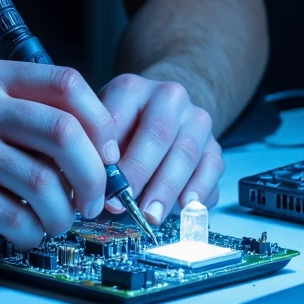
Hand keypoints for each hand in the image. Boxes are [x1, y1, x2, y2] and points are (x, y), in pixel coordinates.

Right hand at [0, 59, 121, 256]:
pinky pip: (19, 219)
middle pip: (67, 132)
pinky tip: (21, 233)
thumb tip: (99, 146)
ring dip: (63, 214)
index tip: (108, 155)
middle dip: (96, 176)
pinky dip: (32, 234)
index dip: (100, 122)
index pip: (67, 83)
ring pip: (48, 183)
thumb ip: (24, 113)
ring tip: (52, 221)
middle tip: (93, 201)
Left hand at [97, 73, 223, 226]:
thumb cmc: (126, 127)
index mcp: (132, 88)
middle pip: (157, 133)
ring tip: (150, 214)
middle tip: (124, 203)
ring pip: (186, 153)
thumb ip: (97, 149)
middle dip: (139, 172)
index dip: (108, 155)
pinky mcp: (214, 145)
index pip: (118, 118)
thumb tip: (89, 187)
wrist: (164, 112)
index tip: (99, 185)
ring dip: (166, 188)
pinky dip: (199, 189)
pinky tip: (185, 206)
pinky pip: (212, 167)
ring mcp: (196, 120)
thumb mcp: (102, 127)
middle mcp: (168, 97)